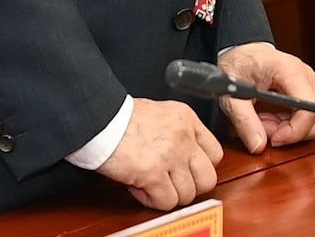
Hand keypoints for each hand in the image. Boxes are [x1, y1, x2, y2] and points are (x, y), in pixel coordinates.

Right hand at [96, 98, 223, 210]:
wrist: (99, 120)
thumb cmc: (121, 117)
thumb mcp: (160, 113)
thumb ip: (177, 132)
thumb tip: (184, 156)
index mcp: (188, 119)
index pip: (215, 153)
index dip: (200, 168)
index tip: (186, 172)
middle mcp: (184, 137)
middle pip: (208, 178)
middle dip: (190, 187)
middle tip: (171, 184)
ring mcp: (171, 156)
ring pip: (188, 194)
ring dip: (169, 195)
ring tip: (151, 186)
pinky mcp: (153, 173)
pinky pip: (167, 201)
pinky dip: (152, 201)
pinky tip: (140, 189)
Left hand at [215, 42, 314, 152]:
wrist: (243, 50)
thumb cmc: (239, 64)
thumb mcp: (232, 94)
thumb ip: (244, 121)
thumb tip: (258, 146)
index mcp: (291, 72)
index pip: (309, 109)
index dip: (293, 132)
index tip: (272, 140)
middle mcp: (306, 77)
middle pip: (313, 119)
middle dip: (287, 132)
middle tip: (260, 128)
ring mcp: (309, 84)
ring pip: (311, 121)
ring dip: (286, 130)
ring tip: (262, 121)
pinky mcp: (306, 90)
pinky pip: (305, 117)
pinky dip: (287, 125)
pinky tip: (268, 117)